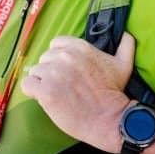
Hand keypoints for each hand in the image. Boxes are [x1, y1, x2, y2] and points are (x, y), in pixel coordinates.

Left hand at [20, 32, 135, 152]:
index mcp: (80, 47)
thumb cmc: (114, 93)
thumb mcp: (124, 64)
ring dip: (42, 82)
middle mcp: (65, 56)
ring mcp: (53, 73)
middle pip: (44, 59)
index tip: (66, 70)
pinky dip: (32, 92)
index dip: (59, 57)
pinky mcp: (45, 91)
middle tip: (63, 85)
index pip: (56, 44)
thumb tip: (127, 34)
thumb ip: (125, 46)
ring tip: (56, 94)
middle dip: (51, 71)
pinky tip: (43, 98)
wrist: (108, 119)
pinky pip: (27, 85)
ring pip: (35, 72)